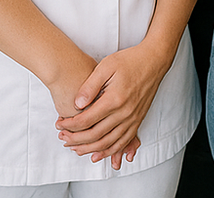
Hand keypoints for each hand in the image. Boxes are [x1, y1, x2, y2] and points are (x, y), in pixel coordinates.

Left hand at [55, 42, 173, 168]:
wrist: (154, 60)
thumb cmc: (130, 60)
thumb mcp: (106, 66)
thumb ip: (90, 86)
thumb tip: (77, 104)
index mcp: (114, 99)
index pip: (86, 120)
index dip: (70, 125)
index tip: (60, 123)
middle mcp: (124, 113)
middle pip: (95, 136)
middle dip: (75, 139)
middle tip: (62, 137)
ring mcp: (132, 119)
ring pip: (108, 144)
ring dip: (89, 149)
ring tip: (75, 148)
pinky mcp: (138, 121)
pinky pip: (122, 142)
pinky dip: (109, 151)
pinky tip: (98, 153)